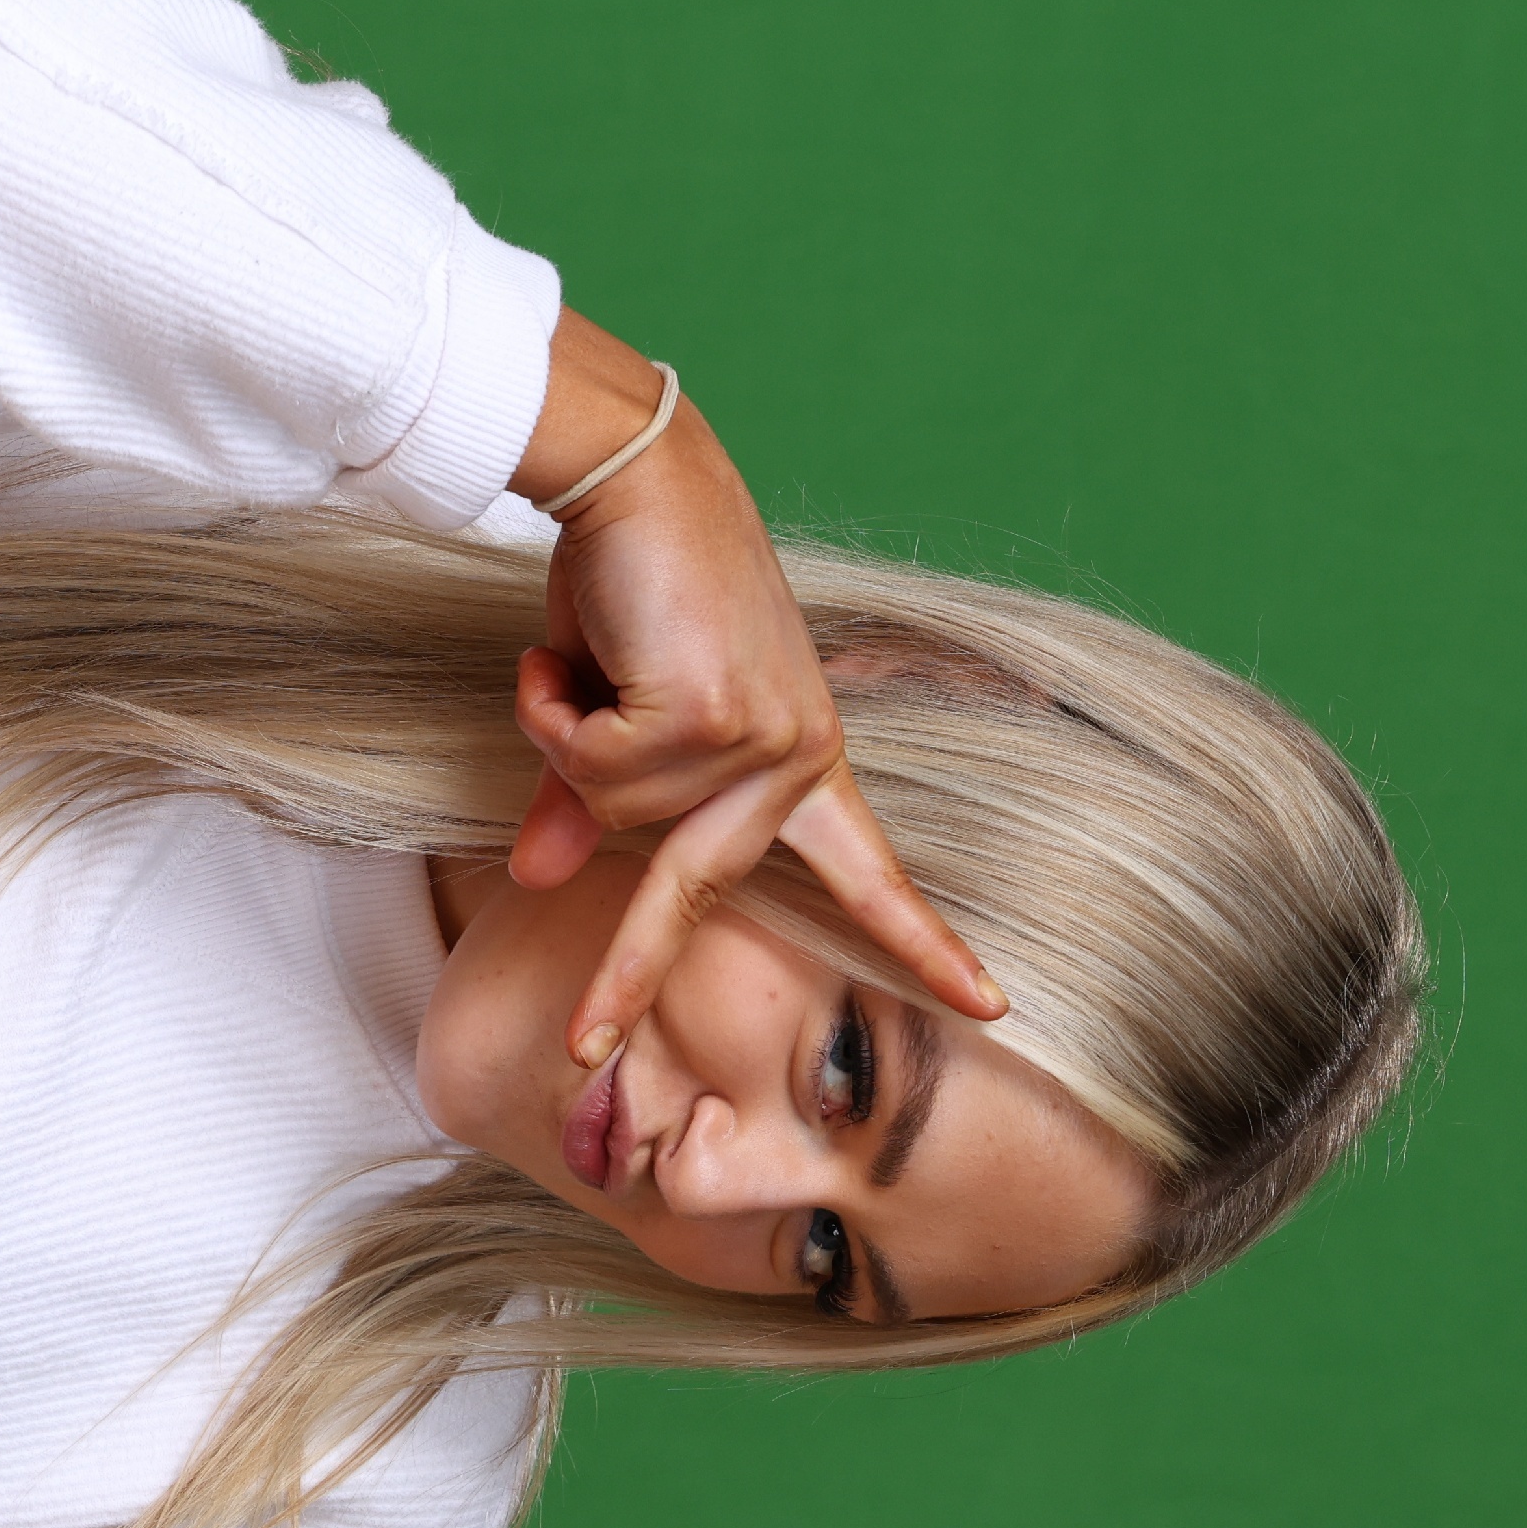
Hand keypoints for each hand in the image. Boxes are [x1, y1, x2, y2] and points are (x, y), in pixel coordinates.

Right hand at [504, 309, 1007, 1064]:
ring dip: (562, 733)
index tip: (989, 1003)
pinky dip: (553, 709)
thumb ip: (589, 796)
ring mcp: (759, 736)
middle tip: (581, 1051)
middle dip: (625, 979)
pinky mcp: (712, 714)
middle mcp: (794, 754)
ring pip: (614, 809)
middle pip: (694, 890)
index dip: (921, 942)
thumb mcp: (614, 707)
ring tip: (575, 663)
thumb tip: (537, 877)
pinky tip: (569, 653)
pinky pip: (593, 763)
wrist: (637, 476)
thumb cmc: (632, 583)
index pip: (868, 872)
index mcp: (799, 757)